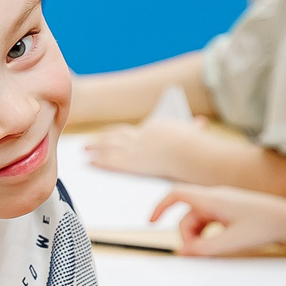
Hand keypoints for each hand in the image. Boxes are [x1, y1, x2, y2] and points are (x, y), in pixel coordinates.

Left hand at [85, 118, 205, 179]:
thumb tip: (201, 122)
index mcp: (151, 129)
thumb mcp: (192, 131)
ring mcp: (133, 149)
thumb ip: (194, 128)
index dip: (117, 133)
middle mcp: (139, 137)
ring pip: (109, 147)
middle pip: (115, 137)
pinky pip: (111, 161)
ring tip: (83, 150)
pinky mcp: (131, 162)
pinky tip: (89, 161)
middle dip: (101, 139)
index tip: (109, 134)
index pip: (130, 131)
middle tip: (88, 141)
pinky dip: (98, 161)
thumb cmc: (192, 141)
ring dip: (94, 147)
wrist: (187, 149)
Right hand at [155, 182, 285, 256]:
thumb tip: (184, 252)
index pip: (177, 194)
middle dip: (187, 235)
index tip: (151, 223)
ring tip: (212, 251)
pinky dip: (208, 234)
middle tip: (196, 254)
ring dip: (198, 236)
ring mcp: (223, 203)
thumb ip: (206, 248)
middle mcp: (215, 197)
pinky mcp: (230, 210)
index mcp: (213, 199)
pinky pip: (209, 221)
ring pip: (198, 220)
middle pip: (187, 215)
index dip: (160, 207)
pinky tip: (218, 245)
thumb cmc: (264, 226)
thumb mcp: (233, 241)